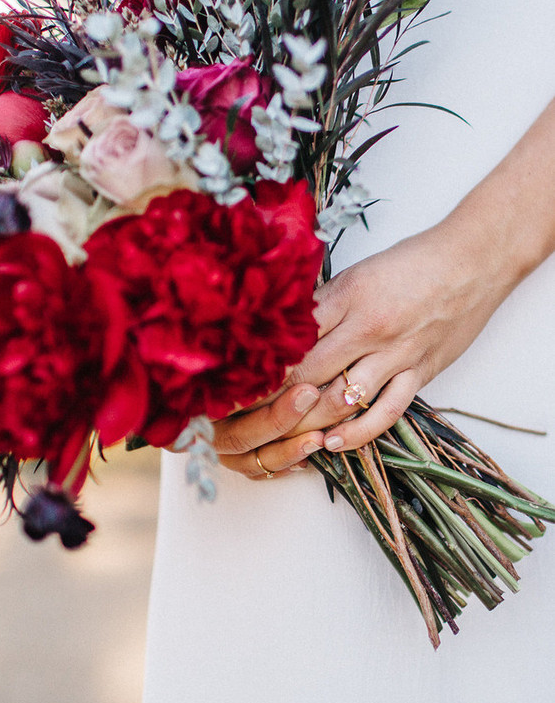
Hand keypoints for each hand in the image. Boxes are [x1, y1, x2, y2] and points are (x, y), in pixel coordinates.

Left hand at [215, 98, 554, 471]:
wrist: (473, 260)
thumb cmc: (412, 261)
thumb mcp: (358, 272)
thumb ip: (323, 304)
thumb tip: (283, 328)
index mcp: (347, 297)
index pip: (291, 340)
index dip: (258, 366)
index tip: (230, 384)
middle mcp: (368, 328)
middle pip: (308, 374)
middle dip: (271, 399)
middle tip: (238, 419)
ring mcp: (396, 353)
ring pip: (342, 399)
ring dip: (307, 422)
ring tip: (277, 437)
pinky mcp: (420, 372)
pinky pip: (386, 411)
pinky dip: (357, 432)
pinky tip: (331, 443)